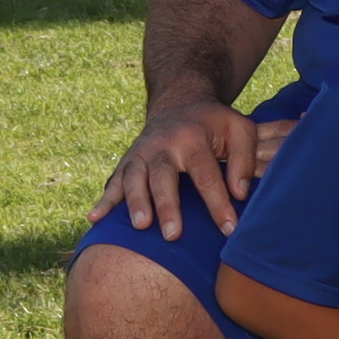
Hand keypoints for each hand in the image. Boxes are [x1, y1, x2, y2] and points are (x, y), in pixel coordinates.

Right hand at [106, 98, 283, 233]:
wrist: (180, 103)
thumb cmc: (215, 124)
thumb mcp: (239, 129)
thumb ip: (244, 159)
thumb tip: (239, 194)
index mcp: (193, 137)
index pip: (206, 174)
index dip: (218, 203)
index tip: (230, 230)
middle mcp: (162, 145)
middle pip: (163, 177)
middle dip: (167, 206)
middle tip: (173, 234)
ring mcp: (141, 153)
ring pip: (134, 178)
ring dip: (135, 202)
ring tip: (140, 226)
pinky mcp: (127, 161)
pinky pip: (113, 181)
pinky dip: (104, 200)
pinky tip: (94, 218)